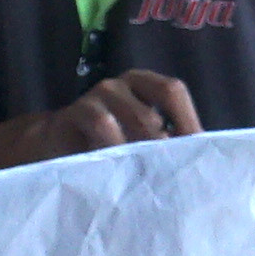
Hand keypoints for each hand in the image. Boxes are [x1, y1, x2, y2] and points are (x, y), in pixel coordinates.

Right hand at [23, 73, 200, 164]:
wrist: (54, 148)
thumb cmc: (105, 145)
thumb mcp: (137, 140)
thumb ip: (164, 144)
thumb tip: (200, 160)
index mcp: (143, 86)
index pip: (173, 90)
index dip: (188, 119)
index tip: (197, 152)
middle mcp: (123, 84)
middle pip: (163, 92)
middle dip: (174, 135)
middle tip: (174, 167)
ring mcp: (98, 94)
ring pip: (136, 114)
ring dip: (149, 144)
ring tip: (149, 171)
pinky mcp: (75, 112)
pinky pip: (102, 124)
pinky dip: (117, 146)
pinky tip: (119, 167)